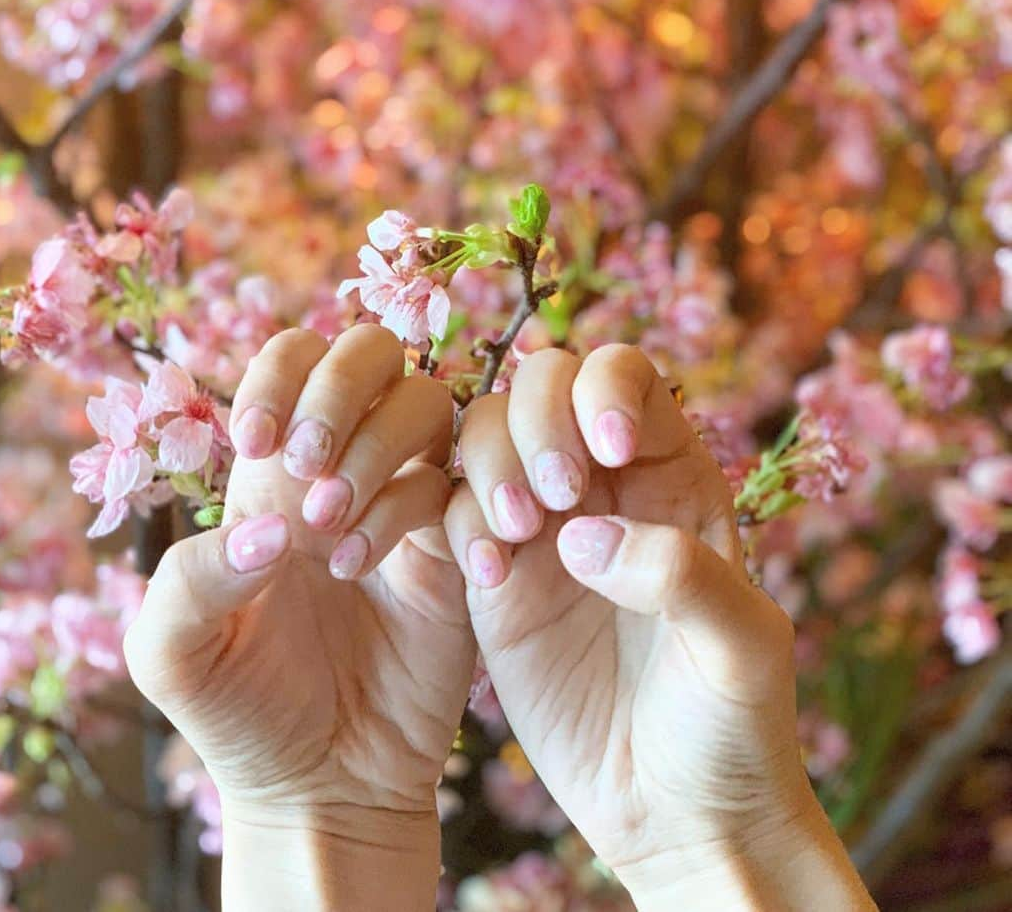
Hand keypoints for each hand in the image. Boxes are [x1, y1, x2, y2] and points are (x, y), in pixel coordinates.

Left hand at [124, 325, 473, 909]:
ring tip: (336, 540)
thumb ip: (193, 579)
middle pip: (371, 353)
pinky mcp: (460, 547)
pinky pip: (467, 486)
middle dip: (340, 392)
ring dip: (381, 450)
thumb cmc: (238, 715)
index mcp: (273, 472)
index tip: (261, 443)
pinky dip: (432, 511)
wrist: (324, 790)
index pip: (293, 358)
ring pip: (427, 404)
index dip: (282, 375)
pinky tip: (384, 571)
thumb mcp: (173, 655)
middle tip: (307, 469)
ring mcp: (409, 501)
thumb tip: (270, 530)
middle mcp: (346, 465)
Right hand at [444, 344, 874, 910]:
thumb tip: (583, 538)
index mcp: (674, 477)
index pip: (625, 376)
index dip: (605, 388)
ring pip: (485, 436)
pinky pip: (451, 512)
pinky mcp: (494, 581)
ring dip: (489, 465)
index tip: (608, 453)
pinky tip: (490, 577)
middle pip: (542, 385)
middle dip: (536, 421)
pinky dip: (456, 524)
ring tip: (515, 539)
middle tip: (557, 501)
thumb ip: (681, 574)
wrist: (677, 816)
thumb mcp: (740, 648)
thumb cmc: (732, 726)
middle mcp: (602, 487)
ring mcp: (543, 530)